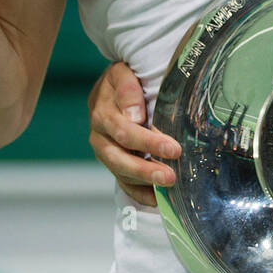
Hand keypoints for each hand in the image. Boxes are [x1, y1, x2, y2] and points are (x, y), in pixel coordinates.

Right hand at [87, 61, 180, 206]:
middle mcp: (99, 135)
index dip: (149, 142)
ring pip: (120, 172)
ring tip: (168, 186)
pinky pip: (122, 182)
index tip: (173, 149)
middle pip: (120, 157)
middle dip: (146, 169)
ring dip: (145, 181)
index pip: (124, 131)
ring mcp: (104, 151)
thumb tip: (135, 115)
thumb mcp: (123, 72)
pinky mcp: (112, 162)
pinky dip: (139, 192)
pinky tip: (157, 199)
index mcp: (102, 112)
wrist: (111, 86)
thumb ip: (128, 90)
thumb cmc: (123, 78)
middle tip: (170, 176)